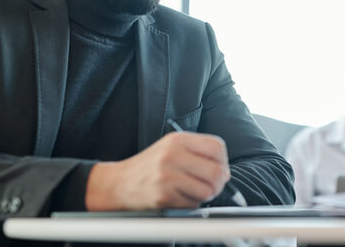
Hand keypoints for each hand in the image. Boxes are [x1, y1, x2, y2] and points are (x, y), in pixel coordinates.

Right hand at [85, 132, 229, 209]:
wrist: (118, 183)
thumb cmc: (150, 166)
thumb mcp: (171, 148)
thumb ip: (198, 153)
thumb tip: (225, 171)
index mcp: (178, 140)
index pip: (217, 147)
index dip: (223, 161)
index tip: (219, 168)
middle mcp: (172, 155)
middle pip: (216, 171)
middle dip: (218, 183)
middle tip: (211, 186)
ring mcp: (167, 176)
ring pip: (207, 191)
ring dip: (204, 196)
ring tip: (192, 191)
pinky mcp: (163, 196)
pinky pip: (192, 204)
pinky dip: (190, 204)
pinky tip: (178, 198)